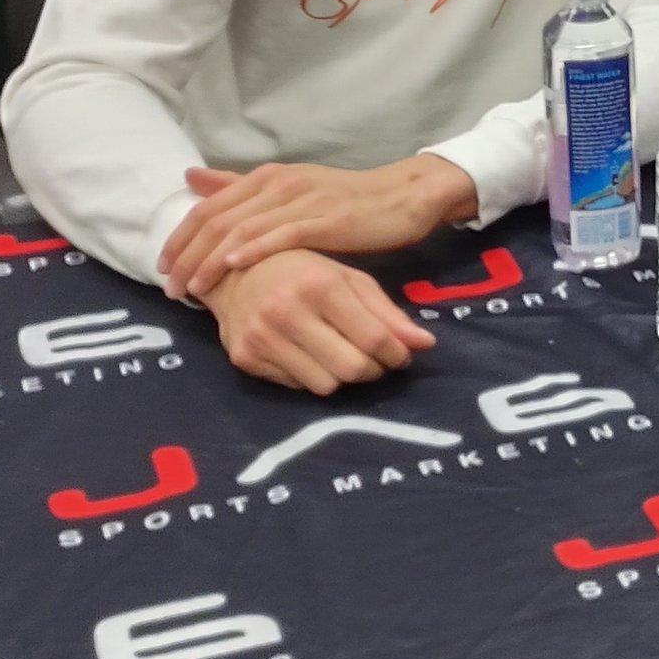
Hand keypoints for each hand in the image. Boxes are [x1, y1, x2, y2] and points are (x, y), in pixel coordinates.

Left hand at [160, 154, 477, 297]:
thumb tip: (191, 178)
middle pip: (218, 218)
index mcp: (267, 177)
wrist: (402, 197)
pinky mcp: (328, 218)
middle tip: (170, 287)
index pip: (209, 206)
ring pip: (243, 227)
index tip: (162, 267)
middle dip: (188, 254)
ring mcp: (303, 199)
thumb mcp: (289, 191)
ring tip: (193, 288)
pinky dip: (254, 249)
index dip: (181, 236)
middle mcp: (279, 182)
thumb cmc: (345, 201)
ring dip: (211, 260)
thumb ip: (240, 187)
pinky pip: (283, 233)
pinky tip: (235, 266)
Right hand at [204, 253, 435, 393]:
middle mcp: (287, 312)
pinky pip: (296, 386)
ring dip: (342, 378)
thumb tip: (426, 345)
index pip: (373, 339)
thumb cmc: (302, 271)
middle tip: (374, 361)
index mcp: (321, 286)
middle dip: (372, 371)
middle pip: (351, 369)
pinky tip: (309, 356)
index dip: (396, 354)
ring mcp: (262, 337)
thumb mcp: (348, 280)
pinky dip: (312, 376)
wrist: (232, 272)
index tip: (400, 355)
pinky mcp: (244, 358)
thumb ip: (387, 313)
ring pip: (324, 386)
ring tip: (342, 357)